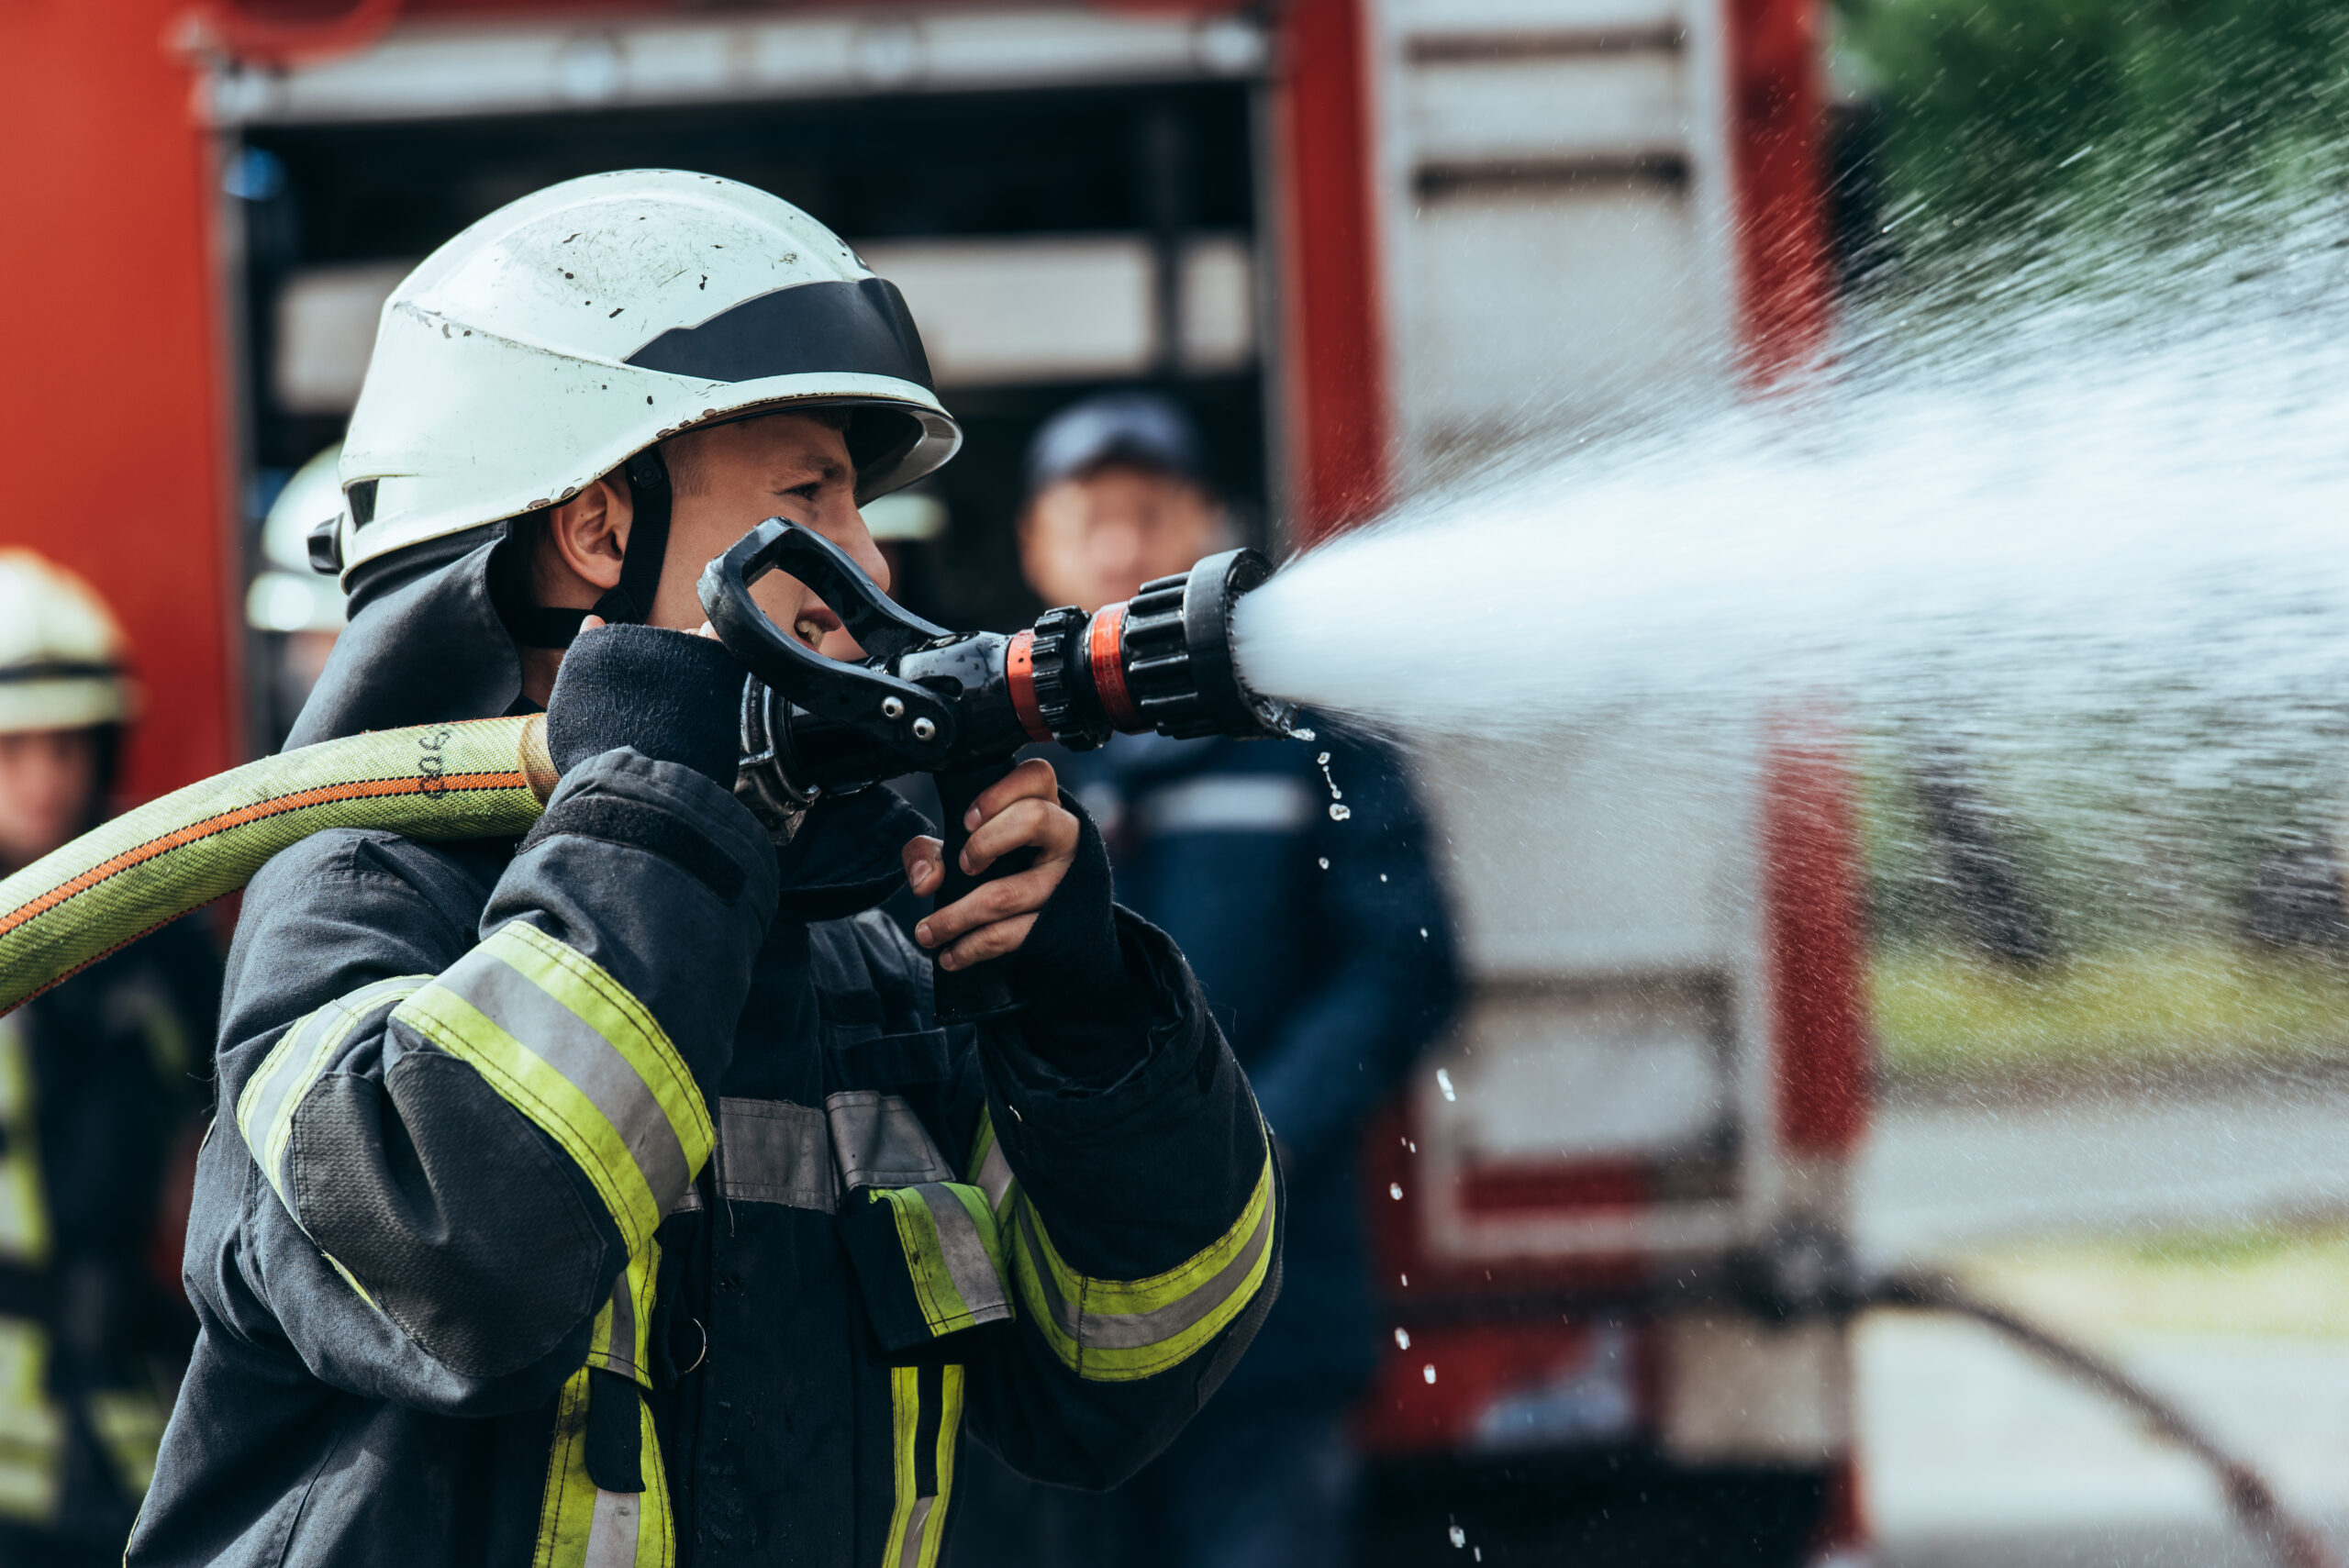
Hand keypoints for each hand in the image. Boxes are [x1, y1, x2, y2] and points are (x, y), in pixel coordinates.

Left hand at [904, 759, 1079, 970]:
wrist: (1061, 924)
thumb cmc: (1008, 869)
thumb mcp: (968, 851)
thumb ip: (931, 853)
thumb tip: (923, 881)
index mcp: (1046, 806)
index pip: (1037, 776)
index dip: (1000, 793)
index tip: (967, 820)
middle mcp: (1065, 838)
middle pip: (1034, 819)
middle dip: (985, 842)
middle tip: (962, 865)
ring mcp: (1066, 881)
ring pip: (1011, 892)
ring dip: (957, 916)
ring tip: (926, 933)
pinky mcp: (1060, 923)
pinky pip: (1012, 934)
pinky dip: (973, 947)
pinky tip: (951, 955)